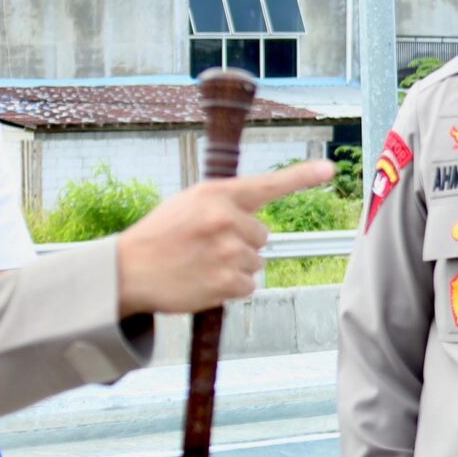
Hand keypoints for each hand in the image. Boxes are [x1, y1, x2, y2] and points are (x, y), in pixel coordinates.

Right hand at [115, 161, 334, 315]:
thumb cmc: (160, 236)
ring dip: (234, 267)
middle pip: (262, 235)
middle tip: (206, 246)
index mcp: (216, 194)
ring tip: (200, 264)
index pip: (268, 184)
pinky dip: (230, 288)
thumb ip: (222, 204)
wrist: (128, 271)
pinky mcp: (227, 282)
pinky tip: (204, 281)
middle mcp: (226, 219)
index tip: (329, 168)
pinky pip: (247, 286)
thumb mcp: (188, 205)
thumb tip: (256, 218)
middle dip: (241, 242)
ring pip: (255, 262)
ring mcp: (228, 252)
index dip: (302, 176)